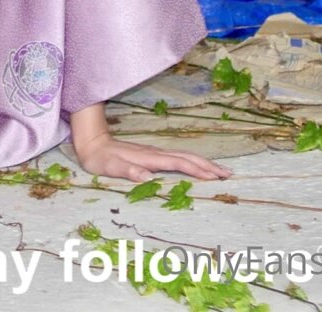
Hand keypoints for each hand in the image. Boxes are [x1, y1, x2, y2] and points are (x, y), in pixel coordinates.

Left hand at [73, 132, 232, 182]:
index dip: (195, 170)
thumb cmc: (101, 159)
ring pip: (185, 156)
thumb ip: (128, 171)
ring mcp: (156, 153)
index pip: (177, 163)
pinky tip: (200, 167)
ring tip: (222, 171)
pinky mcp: (154, 155)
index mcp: (149, 158)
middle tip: (228, 174)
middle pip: (187, 157)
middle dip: (208, 165)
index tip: (213, 176)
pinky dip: (194, 162)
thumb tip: (146, 177)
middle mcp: (156, 153)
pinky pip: (179, 158)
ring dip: (205, 163)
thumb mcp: (110, 167)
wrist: (93, 143)